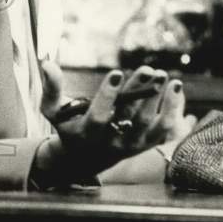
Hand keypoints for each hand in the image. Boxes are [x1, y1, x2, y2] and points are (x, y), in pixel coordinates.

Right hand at [31, 63, 194, 189]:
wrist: (87, 157)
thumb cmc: (70, 127)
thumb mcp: (54, 111)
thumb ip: (51, 89)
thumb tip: (47, 63)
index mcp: (88, 134)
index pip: (98, 117)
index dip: (108, 96)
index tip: (117, 73)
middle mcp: (111, 142)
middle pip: (128, 118)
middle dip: (138, 92)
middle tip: (147, 69)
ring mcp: (131, 144)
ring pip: (149, 124)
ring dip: (158, 100)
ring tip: (164, 76)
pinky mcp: (146, 144)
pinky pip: (164, 129)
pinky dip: (173, 109)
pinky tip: (175, 87)